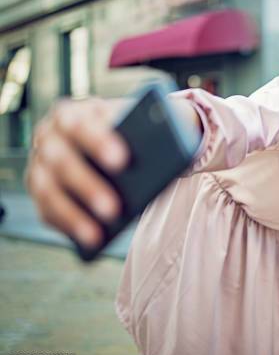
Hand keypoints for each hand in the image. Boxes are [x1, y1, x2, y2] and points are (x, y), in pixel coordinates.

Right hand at [25, 98, 129, 248]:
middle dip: (87, 186)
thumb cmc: (123, 131)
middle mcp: (47, 137)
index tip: (122, 161)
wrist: (105, 136)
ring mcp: (38, 164)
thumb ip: (139, 138)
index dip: (98, 142)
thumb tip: (162, 161)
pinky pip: (47, 211)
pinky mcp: (39, 190)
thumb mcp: (131, 126)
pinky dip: (67, 226)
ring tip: (98, 235)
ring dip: (73, 215)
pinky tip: (91, 240)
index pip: (79, 125)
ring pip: (49, 191)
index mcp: (69, 114)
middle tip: (113, 209)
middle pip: (62, 161)